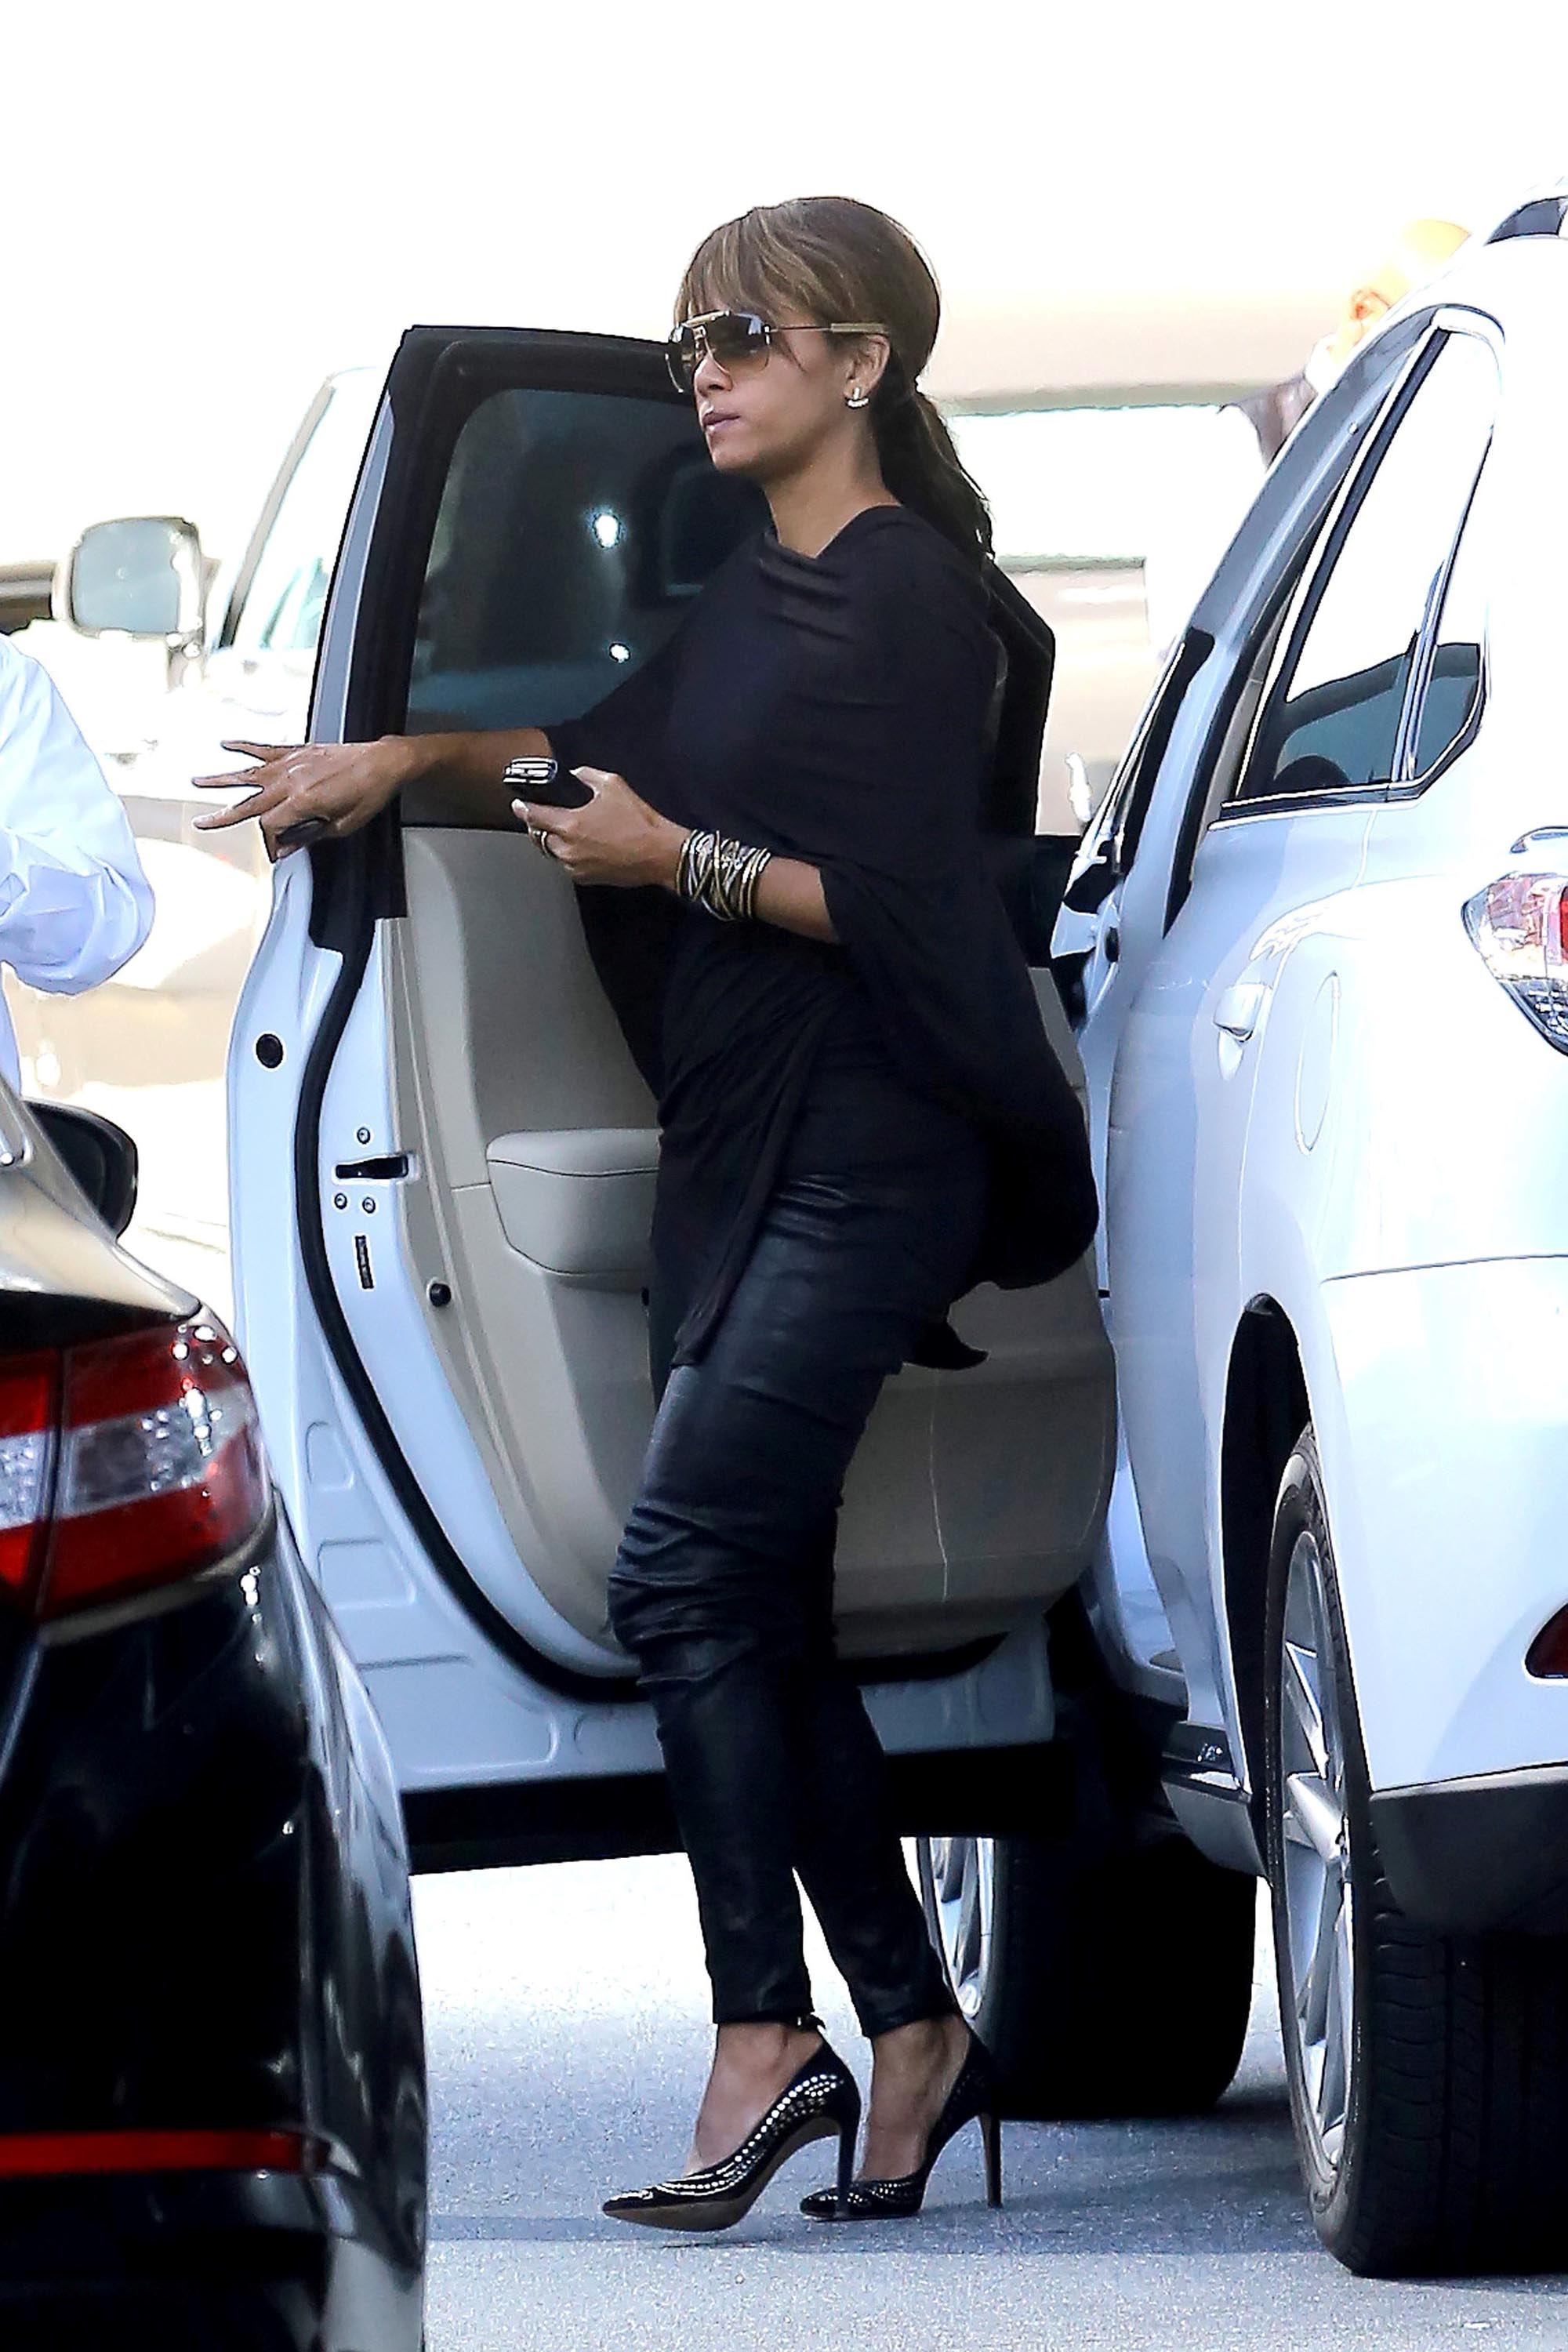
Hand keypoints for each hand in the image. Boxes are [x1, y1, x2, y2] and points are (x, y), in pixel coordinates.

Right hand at [192, 736, 414, 857]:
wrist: (383, 762)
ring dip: (221, 779)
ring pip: (248, 773)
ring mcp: (292, 763)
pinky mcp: (297, 751)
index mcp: (302, 801)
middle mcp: (291, 780)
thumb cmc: (368, 793)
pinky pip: (264, 748)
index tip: (269, 852)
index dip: (266, 842)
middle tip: (201, 822)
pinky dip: (244, 746)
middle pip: (249, 802)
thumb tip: (286, 848)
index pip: (269, 827)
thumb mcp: (342, 826)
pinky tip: (226, 745)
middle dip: (223, 815)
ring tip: (198, 781)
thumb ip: (309, 836)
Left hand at [514, 767, 685, 889]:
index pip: (534, 817)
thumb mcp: (613, 785)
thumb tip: (574, 774)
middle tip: (540, 817)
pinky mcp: (586, 878)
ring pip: (551, 853)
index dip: (523, 809)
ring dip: (551, 842)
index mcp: (570, 824)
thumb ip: (587, 775)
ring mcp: (575, 866)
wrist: (658, 853)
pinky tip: (578, 845)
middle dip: (537, 826)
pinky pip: (567, 865)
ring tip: (561, 831)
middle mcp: (567, 848)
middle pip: (538, 838)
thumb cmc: (638, 820)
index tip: (517, 805)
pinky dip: (567, 854)